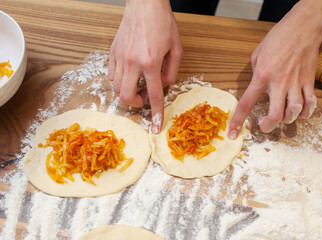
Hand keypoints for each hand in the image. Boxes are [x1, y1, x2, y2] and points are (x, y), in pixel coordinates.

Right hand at [108, 0, 182, 133]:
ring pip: (116, 87)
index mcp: (150, 61)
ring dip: (127, 91)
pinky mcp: (113, 52)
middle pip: (126, 96)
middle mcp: (132, 61)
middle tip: (144, 96)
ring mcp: (120, 57)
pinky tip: (130, 73)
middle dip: (136, 103)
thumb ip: (171, 71)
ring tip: (138, 82)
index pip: (154, 95)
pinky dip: (120, 80)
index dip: (156, 113)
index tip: (156, 126)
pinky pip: (111, 74)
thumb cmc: (163, 23)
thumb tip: (163, 85)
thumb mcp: (177, 48)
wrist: (145, 4)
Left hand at [228, 4, 320, 137]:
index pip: (246, 104)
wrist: (302, 28)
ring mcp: (296, 84)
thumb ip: (255, 75)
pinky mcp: (309, 82)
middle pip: (275, 116)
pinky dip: (305, 113)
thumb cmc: (277, 39)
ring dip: (287, 119)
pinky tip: (300, 112)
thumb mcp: (256, 55)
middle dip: (268, 127)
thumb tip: (259, 89)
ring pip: (294, 113)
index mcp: (262, 77)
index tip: (233, 133)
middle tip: (264, 125)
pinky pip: (310, 104)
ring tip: (282, 115)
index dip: (238, 121)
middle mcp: (279, 83)